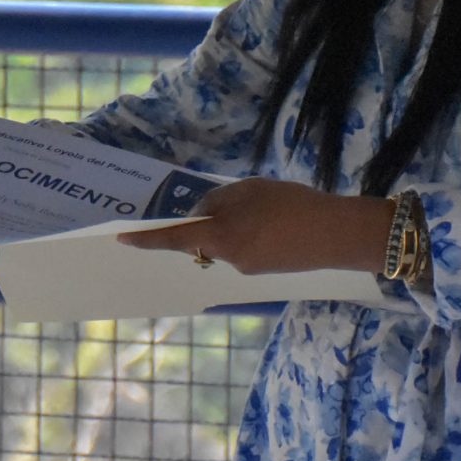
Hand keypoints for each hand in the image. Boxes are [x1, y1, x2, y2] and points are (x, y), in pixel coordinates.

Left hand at [115, 180, 387, 275]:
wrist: (338, 235)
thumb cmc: (292, 205)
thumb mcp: (251, 190)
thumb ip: (219, 201)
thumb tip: (202, 212)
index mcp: (220, 236)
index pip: (174, 238)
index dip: (147, 238)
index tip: (123, 238)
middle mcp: (227, 258)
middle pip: (204, 238)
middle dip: (209, 220)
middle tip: (236, 199)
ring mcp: (246, 268)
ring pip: (226, 242)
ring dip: (234, 225)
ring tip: (269, 206)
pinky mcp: (264, 270)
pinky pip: (245, 248)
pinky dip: (252, 233)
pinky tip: (278, 220)